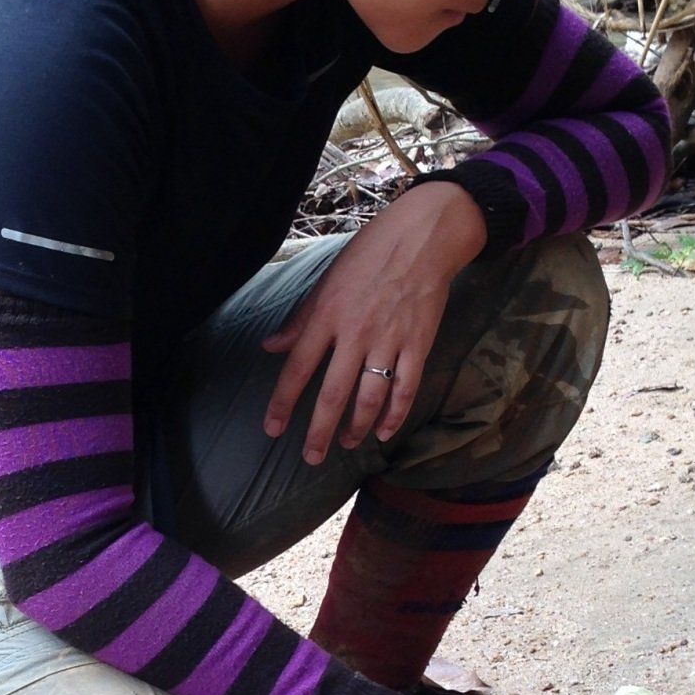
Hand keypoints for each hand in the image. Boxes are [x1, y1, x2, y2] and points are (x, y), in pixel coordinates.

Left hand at [263, 180, 485, 466]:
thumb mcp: (327, 279)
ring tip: (346, 445)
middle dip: (319, 431)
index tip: (272, 429)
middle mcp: (355, 333)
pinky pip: (405, 389)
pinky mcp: (417, 344)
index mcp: (327, 315)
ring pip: (369, 397)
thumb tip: (271, 347)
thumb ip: (300, 319)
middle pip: (333, 393)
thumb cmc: (370, 254)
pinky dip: (395, 415)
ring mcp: (389, 341)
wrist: (423, 237)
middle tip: (310, 457)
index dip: (283, 403)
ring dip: (356, 428)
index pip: (297, 368)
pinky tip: (383, 432)